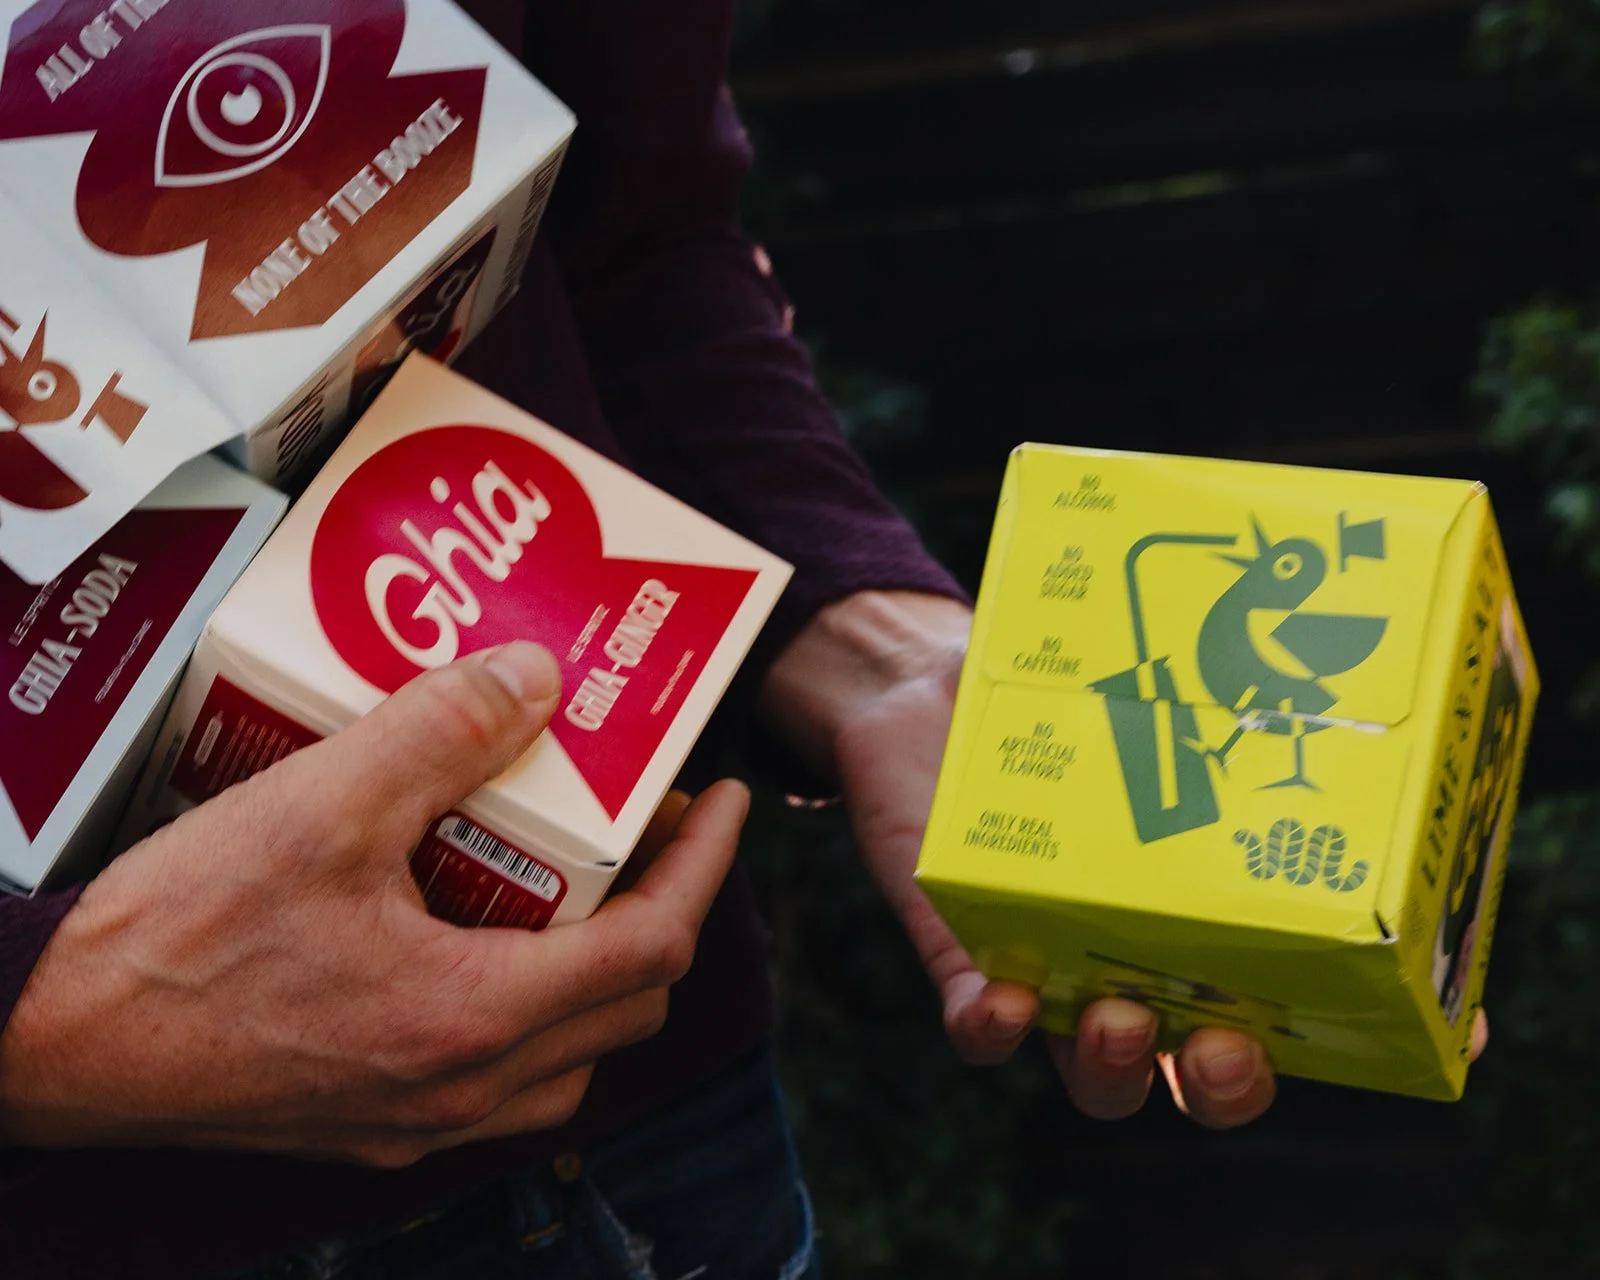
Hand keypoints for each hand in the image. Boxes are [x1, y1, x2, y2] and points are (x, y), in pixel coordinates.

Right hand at [0, 642, 746, 1166]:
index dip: (709, 863)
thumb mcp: (321, 804)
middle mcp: (463, 1090)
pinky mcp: (368, 1128)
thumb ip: (441, 731)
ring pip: (572, 1056)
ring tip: (570, 880)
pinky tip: (480, 943)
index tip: (723, 799)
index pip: (657, 942)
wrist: (52, 1044)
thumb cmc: (178, 934)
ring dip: (600, 969)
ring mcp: (416, 1123)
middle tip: (645, 829)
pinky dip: (531, 1011)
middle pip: (631, 1004)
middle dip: (663, 910)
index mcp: (474, 1016)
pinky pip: (502, 1082)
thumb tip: (536, 677)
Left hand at [766, 592, 1489, 1126]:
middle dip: (1229, 1081)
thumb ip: (1204, 652)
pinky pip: (980, 1028)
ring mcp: (1054, 963)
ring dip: (1117, 1068)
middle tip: (1230, 1044)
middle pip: (1206, 1067)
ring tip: (1118, 1014)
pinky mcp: (964, 950)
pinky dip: (993, 1030)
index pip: (1304, 995)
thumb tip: (1292, 561)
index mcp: (1206, 904)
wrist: (924, 683)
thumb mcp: (1139, 671)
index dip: (1368, 1025)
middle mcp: (1142, 953)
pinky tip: (1002, 1001)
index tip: (1456, 1025)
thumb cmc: (1057, 686)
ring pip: (1101, 1074)